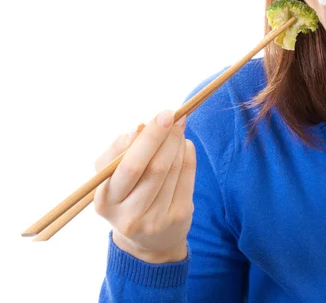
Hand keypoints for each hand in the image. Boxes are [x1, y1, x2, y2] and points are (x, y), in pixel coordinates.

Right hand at [93, 110, 195, 262]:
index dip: (146, 139)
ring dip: (177, 141)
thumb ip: (118, 150)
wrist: (149, 240)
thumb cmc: (126, 195)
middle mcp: (130, 215)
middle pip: (153, 168)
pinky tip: (184, 143)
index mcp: (106, 201)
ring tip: (177, 126)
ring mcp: (156, 219)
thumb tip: (139, 127)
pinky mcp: (179, 216)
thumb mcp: (111, 177)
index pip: (128, 166)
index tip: (156, 117)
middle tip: (172, 115)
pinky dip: (188, 153)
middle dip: (164, 137)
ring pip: (172, 169)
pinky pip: (187, 176)